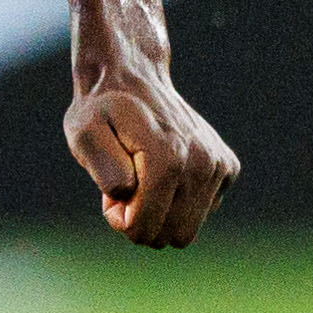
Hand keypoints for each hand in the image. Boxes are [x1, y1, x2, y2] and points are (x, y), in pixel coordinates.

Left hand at [68, 60, 235, 247]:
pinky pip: (201, 212)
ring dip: (160, 211)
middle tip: (126, 183)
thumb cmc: (101, 110)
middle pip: (169, 236)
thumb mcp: (84, 134)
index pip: (143, 230)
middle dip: (142, 219)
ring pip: (186, 230)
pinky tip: (165, 169)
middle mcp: (202, 162)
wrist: (132, 76)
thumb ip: (102, 167)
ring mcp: (219, 164)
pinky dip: (180, 200)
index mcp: (168, 158)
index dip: (119, 219)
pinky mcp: (228, 167)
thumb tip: (128, 193)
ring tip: (144, 175)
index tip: (110, 191)